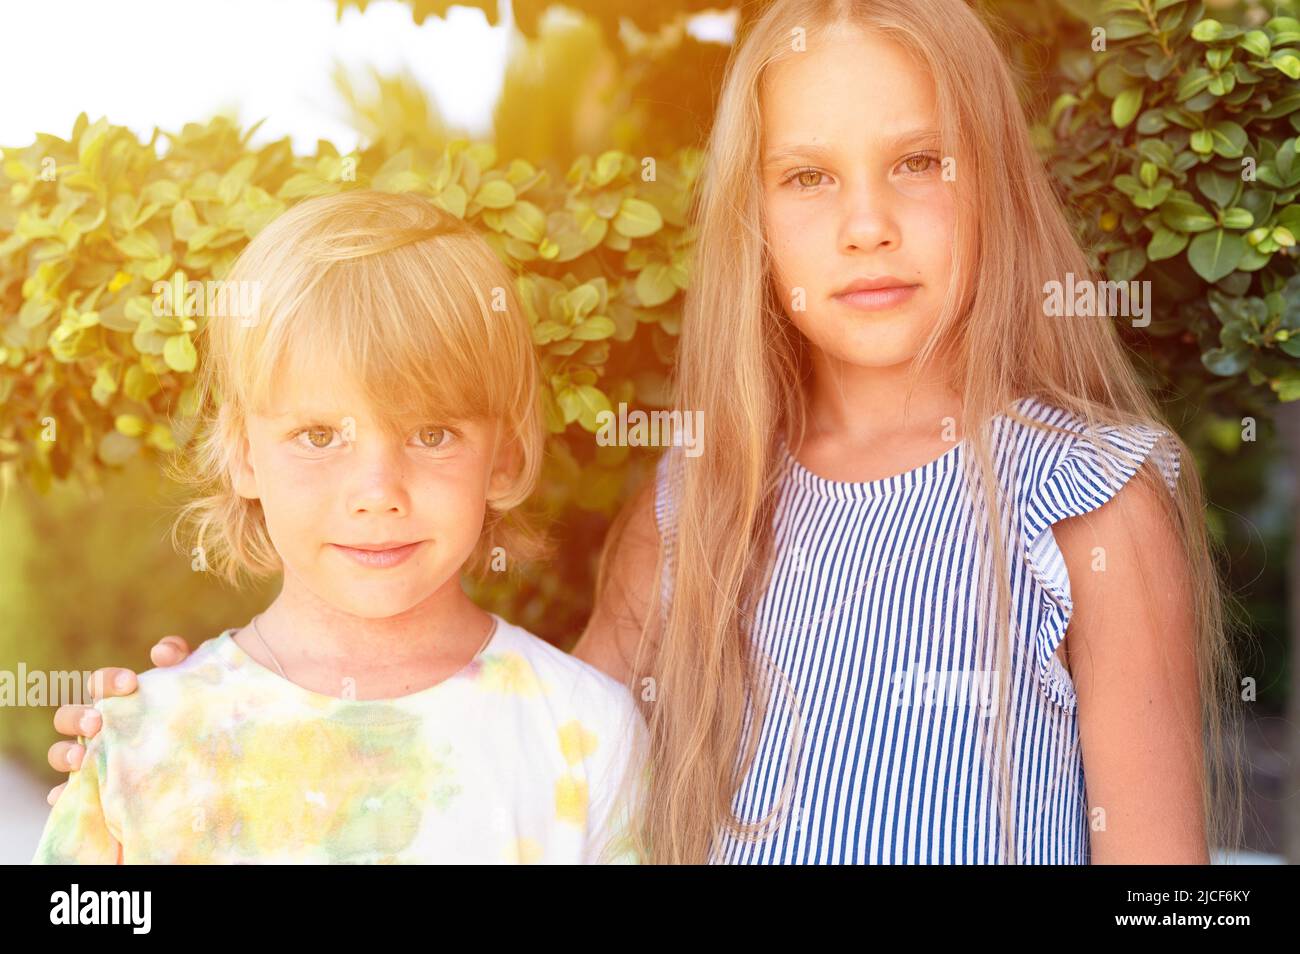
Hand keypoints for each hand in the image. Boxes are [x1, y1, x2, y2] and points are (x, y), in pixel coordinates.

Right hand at [45, 636, 191, 805]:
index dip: (108, 681)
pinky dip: (63, 794)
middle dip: (78, 718)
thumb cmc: (193, 711)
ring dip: (64, 754)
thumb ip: (180, 658)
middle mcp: (99, 727)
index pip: (101, 684)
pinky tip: (64, 796)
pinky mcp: (97, 789)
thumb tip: (160, 653)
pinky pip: (71, 794)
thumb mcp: (193, 683)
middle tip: (97, 722)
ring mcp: (94, 758)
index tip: (130, 683)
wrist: (209, 756)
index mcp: (117, 700)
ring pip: (62, 754)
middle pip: (69, 717)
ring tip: (80, 759)